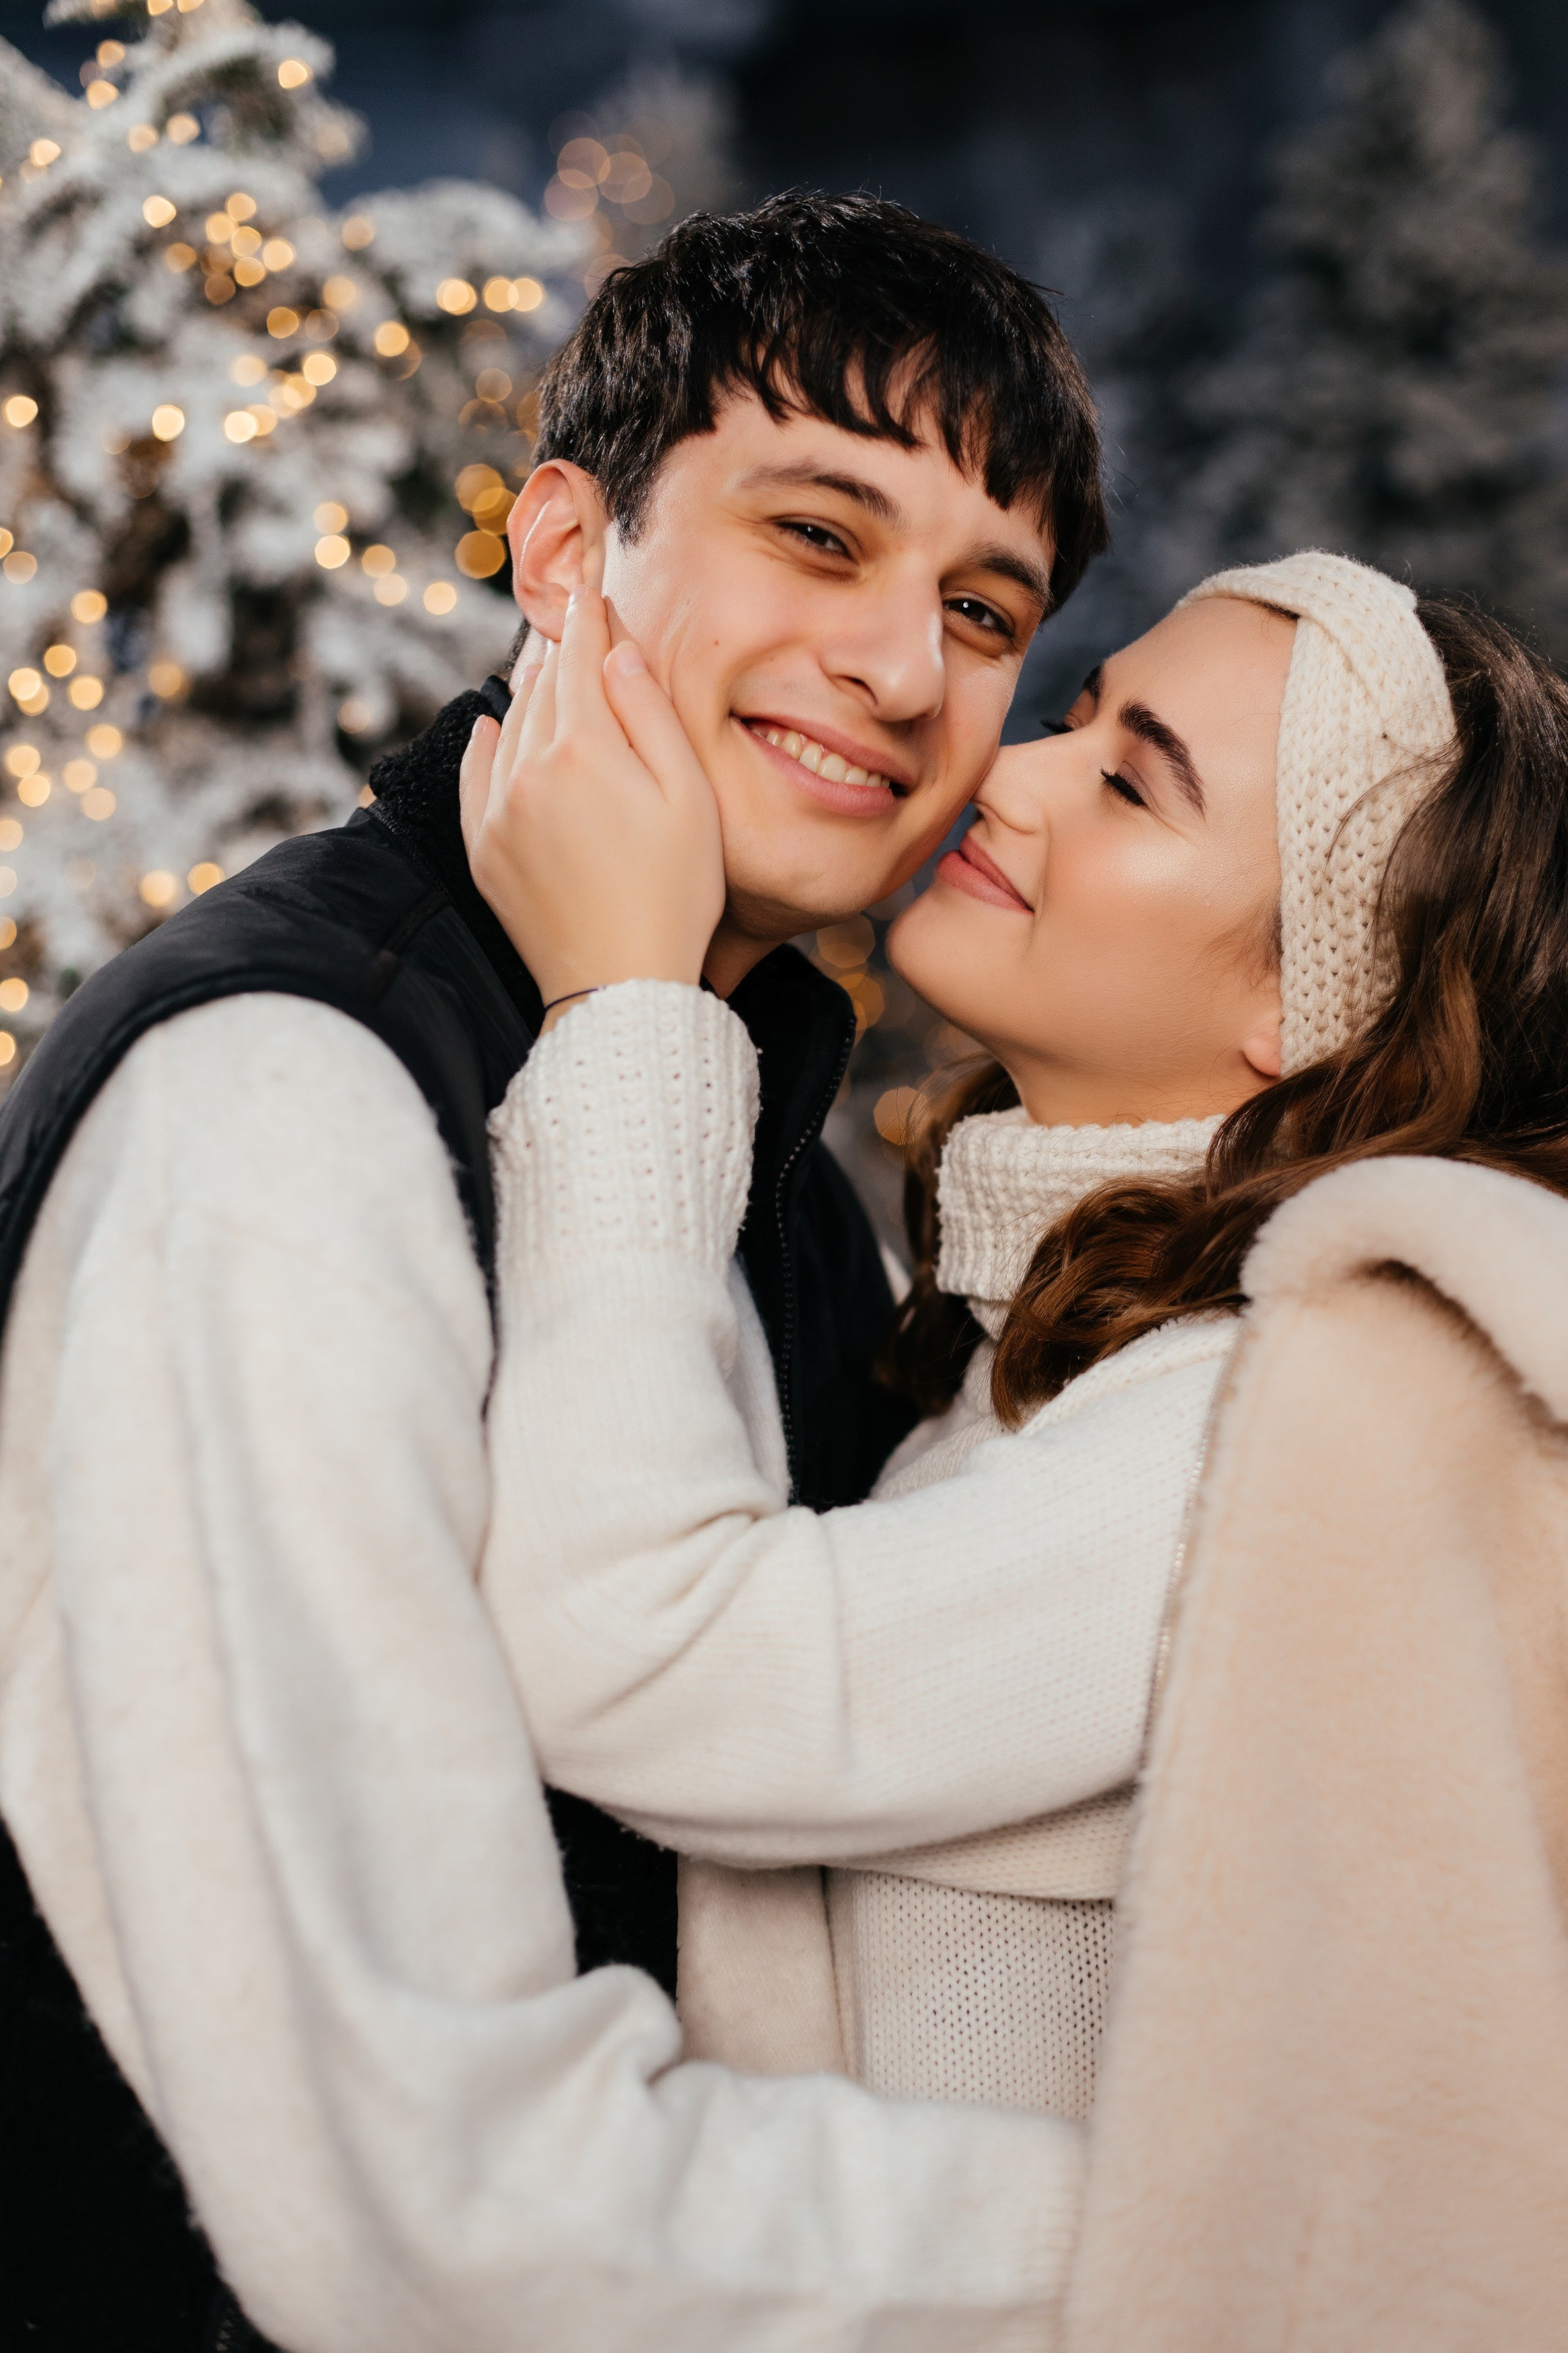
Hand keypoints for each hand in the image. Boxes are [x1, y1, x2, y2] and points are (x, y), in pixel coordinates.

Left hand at [460, 587, 724, 1024]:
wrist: (620, 986)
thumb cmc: (675, 895)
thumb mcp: (689, 798)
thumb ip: (652, 716)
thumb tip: (615, 652)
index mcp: (585, 750)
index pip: (582, 660)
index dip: (589, 619)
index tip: (592, 590)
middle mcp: (527, 770)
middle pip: (543, 687)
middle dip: (561, 649)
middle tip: (574, 617)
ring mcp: (497, 811)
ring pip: (508, 726)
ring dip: (529, 691)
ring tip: (546, 665)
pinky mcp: (483, 850)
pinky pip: (473, 776)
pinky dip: (482, 743)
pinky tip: (489, 726)